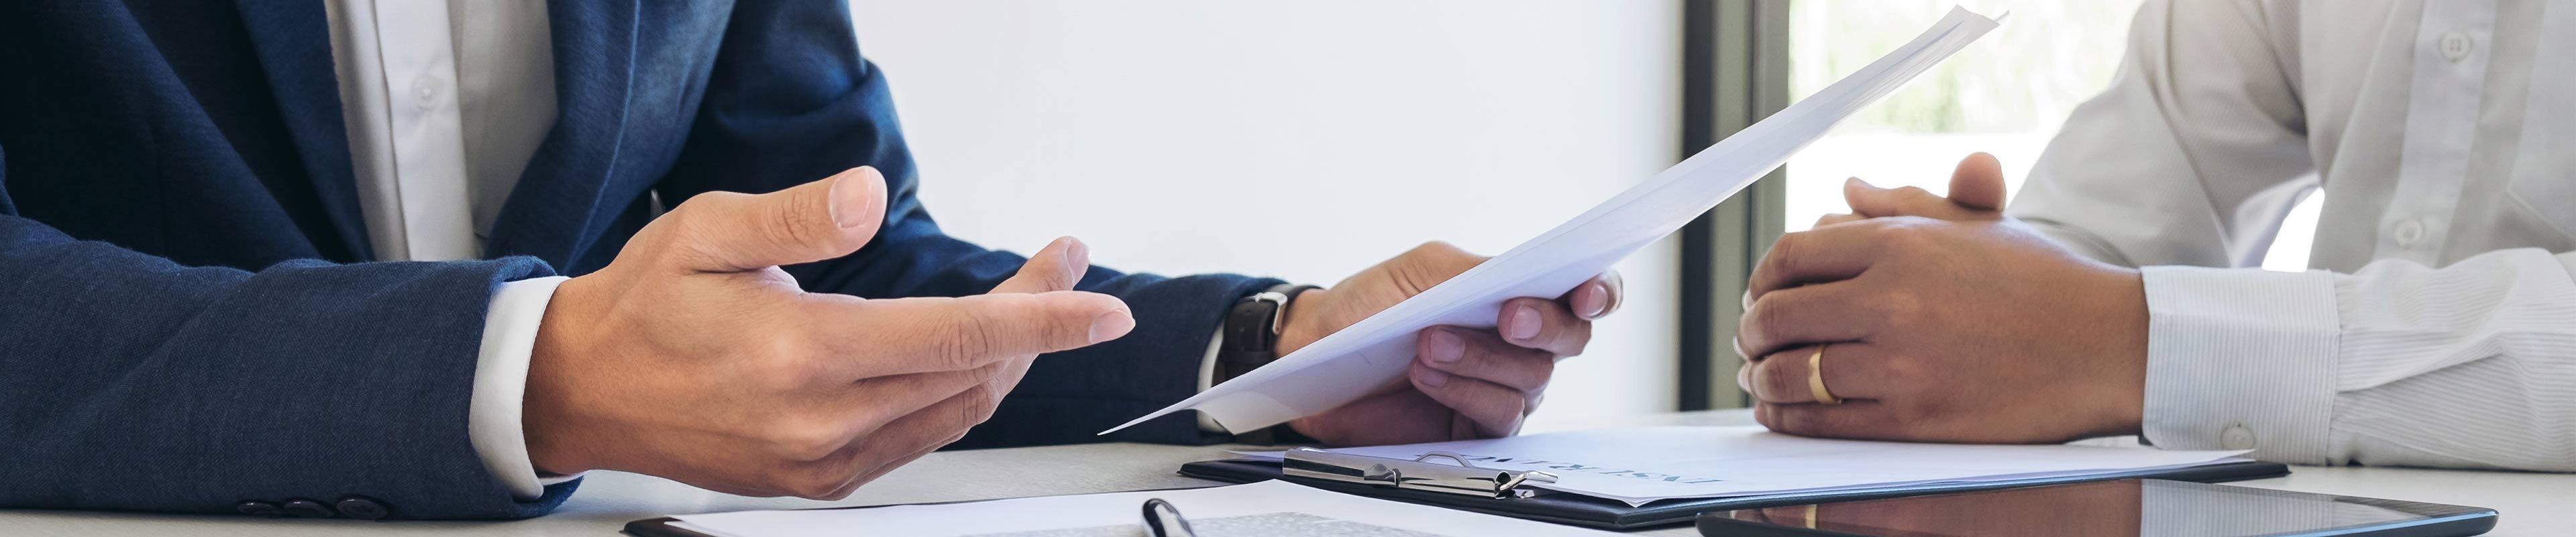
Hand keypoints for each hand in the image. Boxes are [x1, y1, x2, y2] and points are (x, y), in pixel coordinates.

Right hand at [523, 167, 1133, 498]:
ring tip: (1029, 301)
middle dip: (1035, 320)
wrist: (582, 390)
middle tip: (1062, 266)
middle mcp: (821, 422)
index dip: (1044, 321)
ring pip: (955, 412)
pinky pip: (919, 439)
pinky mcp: (818, 481)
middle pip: (971, 373)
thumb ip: (797, 215)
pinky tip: (969, 355)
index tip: (1104, 308)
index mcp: (801, 355)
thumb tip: (869, 197)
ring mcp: (822, 462)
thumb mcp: (706, 231)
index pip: (957, 338)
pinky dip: (958, 395)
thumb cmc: (642, 306)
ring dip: (1005, 358)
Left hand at [1278, 242, 1623, 445]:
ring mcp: (1505, 386)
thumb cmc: (1375, 304)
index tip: (1587, 293)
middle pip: (1570, 338)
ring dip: (1482, 358)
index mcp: (1520, 294)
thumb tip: (1521, 274)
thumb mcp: (1427, 270)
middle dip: (1543, 325)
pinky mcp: (1478, 427)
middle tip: (1508, 316)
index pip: (1584, 293)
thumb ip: (1480, 271)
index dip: (1600, 291)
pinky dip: (1462, 391)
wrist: (1320, 350)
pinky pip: (1497, 415)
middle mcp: (1524, 343)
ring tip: (1429, 343)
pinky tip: (1425, 374)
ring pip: (1530, 378)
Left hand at [1736, 153, 2148, 443]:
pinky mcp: (1912, 418)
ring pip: (1790, 373)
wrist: (2107, 344)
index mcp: (1900, 244)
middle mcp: (1892, 299)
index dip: (1760, 279)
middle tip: (1750, 342)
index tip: (1759, 295)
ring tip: (1761, 380)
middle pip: (1777, 315)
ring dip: (1761, 379)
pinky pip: (1821, 422)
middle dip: (1750, 332)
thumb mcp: (1975, 226)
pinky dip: (1787, 420)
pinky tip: (1783, 415)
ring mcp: (1900, 362)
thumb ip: (1902, 206)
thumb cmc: (2041, 281)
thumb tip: (1846, 191)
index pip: (1790, 257)